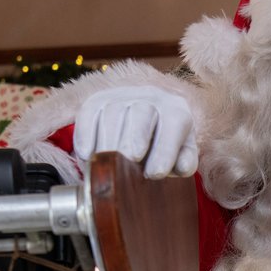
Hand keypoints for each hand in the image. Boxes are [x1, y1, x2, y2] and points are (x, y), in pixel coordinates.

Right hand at [73, 84, 197, 177]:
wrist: (146, 126)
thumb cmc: (165, 148)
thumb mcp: (181, 156)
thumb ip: (185, 163)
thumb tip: (179, 167)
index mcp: (175, 111)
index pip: (173, 125)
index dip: (165, 149)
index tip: (155, 174)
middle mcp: (150, 97)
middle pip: (141, 113)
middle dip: (134, 139)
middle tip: (130, 160)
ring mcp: (122, 96)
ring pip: (112, 113)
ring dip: (108, 141)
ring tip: (108, 164)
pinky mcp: (97, 100)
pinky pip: (88, 113)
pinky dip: (85, 134)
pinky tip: (86, 155)